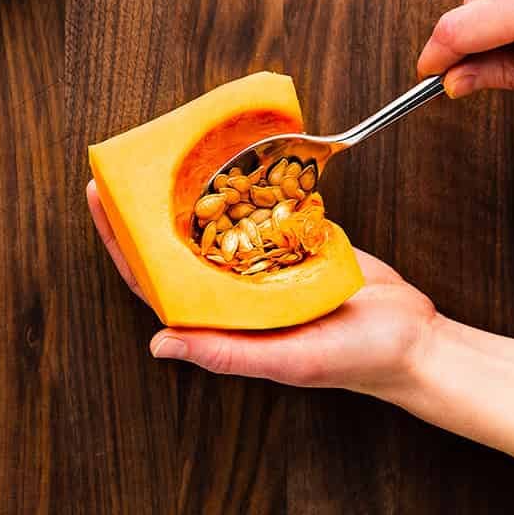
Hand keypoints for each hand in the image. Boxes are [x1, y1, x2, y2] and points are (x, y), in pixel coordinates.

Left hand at [87, 180, 434, 396]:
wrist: (414, 337)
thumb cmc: (354, 359)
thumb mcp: (289, 360)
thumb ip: (228, 352)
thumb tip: (159, 343)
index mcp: (224, 321)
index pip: (156, 280)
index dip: (123, 243)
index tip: (100, 201)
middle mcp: (237, 293)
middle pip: (179, 245)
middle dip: (149, 208)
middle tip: (127, 164)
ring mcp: (267, 266)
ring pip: (219, 224)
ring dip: (193, 191)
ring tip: (169, 154)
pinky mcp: (299, 243)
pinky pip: (265, 211)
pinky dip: (248, 184)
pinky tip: (234, 159)